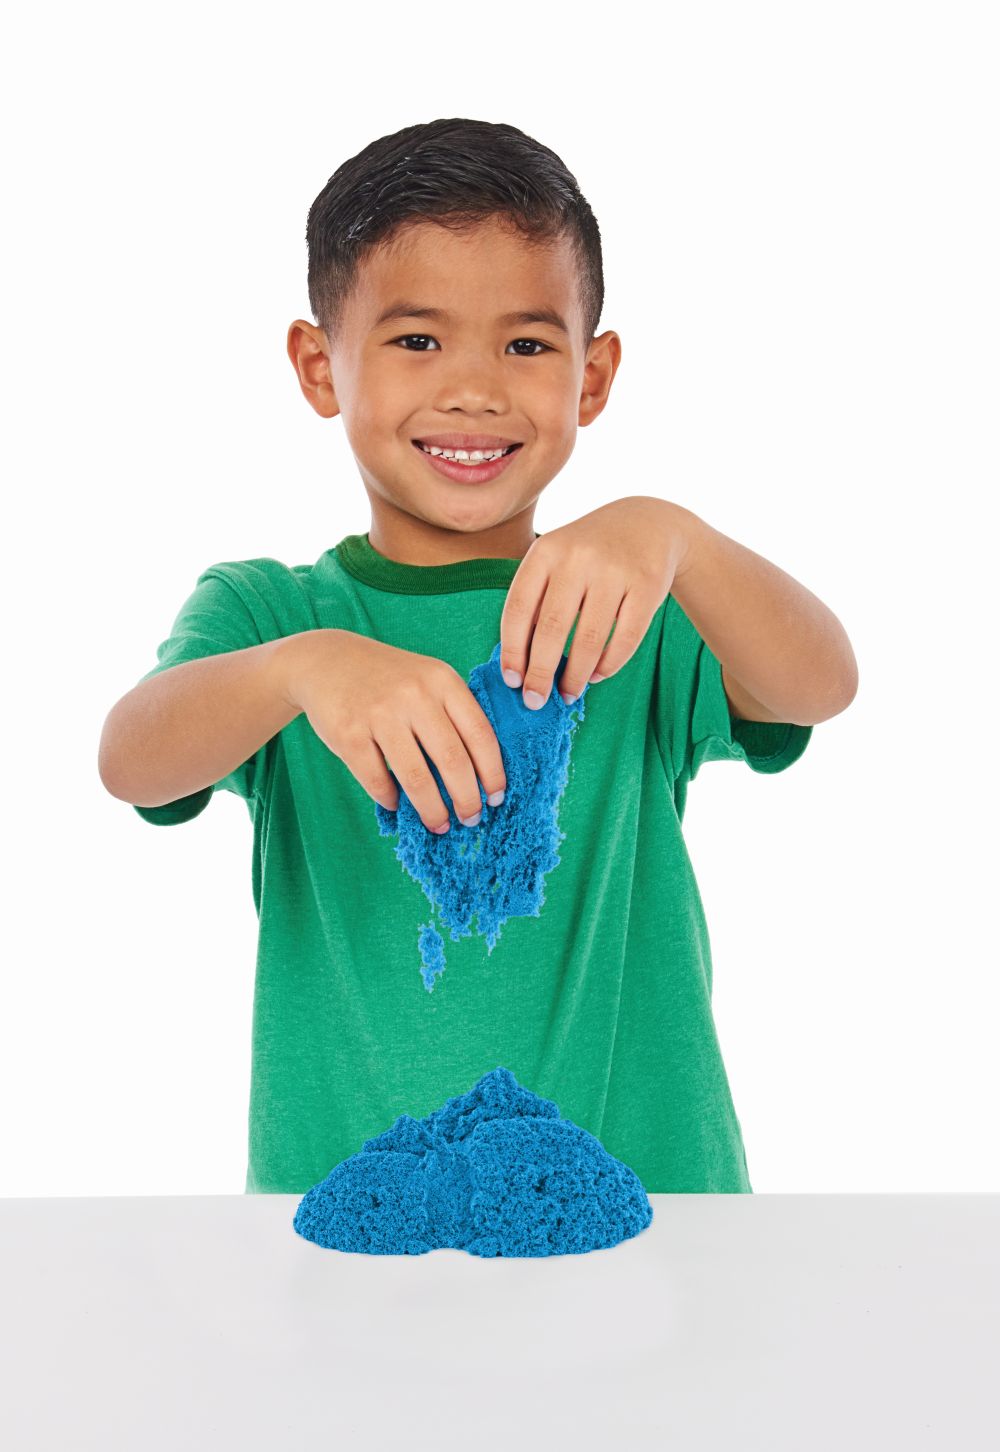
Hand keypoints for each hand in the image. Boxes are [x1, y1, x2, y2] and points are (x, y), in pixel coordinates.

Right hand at [283, 629, 506, 833]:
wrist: (327, 660)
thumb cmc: (388, 679)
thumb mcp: (427, 679)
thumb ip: (453, 714)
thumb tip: (479, 775)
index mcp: (442, 680)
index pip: (480, 734)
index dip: (493, 772)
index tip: (496, 797)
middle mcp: (414, 694)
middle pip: (453, 761)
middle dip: (467, 799)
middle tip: (471, 820)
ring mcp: (379, 714)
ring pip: (417, 778)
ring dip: (432, 810)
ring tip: (439, 824)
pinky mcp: (349, 734)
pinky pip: (378, 781)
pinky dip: (391, 799)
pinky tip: (397, 804)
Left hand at [499, 497, 694, 707]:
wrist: (647, 523)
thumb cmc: (588, 554)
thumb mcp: (556, 559)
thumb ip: (536, 599)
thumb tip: (519, 664)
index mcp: (546, 552)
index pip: (519, 609)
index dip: (512, 651)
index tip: (511, 681)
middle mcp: (578, 557)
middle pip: (552, 629)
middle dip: (540, 673)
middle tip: (535, 701)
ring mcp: (614, 571)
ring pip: (590, 639)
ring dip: (576, 676)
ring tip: (568, 694)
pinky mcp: (647, 585)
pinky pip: (625, 638)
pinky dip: (609, 664)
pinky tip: (598, 676)